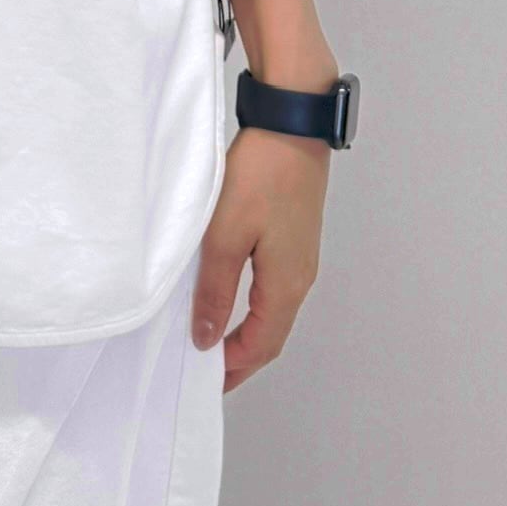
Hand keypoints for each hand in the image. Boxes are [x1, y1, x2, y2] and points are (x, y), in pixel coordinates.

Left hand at [193, 0, 334, 392]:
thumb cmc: (262, 173)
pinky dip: (251, 302)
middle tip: (206, 370)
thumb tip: (207, 338)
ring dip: (245, 328)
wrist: (293, 121)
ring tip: (211, 337)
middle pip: (272, 332)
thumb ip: (214, 290)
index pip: (262, 345)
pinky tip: (227, 294)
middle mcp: (301, 275)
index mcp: (287, 283)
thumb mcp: (225, 235)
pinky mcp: (293, 234)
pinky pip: (272, 284)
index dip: (234, 369)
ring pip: (272, 308)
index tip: (205, 383)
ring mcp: (300, 254)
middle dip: (240, 355)